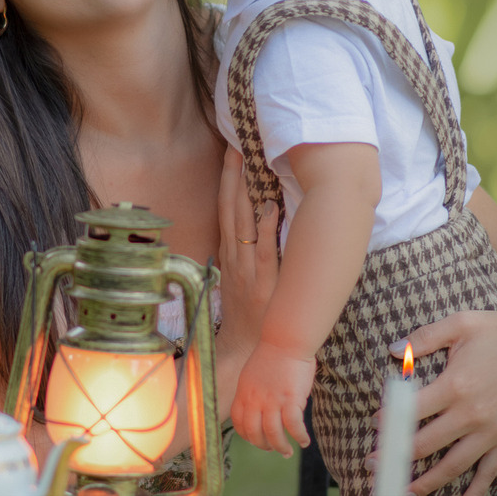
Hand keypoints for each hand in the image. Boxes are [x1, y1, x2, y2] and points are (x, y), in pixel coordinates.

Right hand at [215, 146, 278, 362]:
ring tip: (248, 164)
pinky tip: (271, 207)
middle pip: (230, 210)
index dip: (227, 181)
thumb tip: (254, 222)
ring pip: (242, 225)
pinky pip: (265, 252)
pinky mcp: (265, 285)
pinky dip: (267, 229)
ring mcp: (248, 270)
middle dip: (232, 177)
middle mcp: (235, 257)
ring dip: (244, 193)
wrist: (244, 350)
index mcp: (230, 253)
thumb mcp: (239, 278)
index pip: (225, 209)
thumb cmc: (246, 313)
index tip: (231, 153)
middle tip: (236, 146)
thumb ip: (244, 251)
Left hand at [230, 339, 313, 457]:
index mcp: (244, 392)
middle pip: (254, 433)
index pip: (239, 422)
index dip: (247, 435)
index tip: (256, 440)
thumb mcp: (252, 373)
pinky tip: (304, 441)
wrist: (285, 340)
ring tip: (287, 452)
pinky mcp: (290, 400)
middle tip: (272, 449)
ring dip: (281, 447)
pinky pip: (294, 426)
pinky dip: (299, 436)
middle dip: (263, 445)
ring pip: (273, 434)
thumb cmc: (273, 354)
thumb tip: (263, 410)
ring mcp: (272, 401)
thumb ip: (254, 392)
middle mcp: (255, 400)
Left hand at [382, 308, 496, 495]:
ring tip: (404, 489)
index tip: (373, 424)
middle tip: (373, 463)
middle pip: (425, 444)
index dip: (388, 419)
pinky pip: (489, 471)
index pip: (410, 410)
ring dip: (427, 481)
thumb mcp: (461, 323)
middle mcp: (472, 414)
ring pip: (453, 465)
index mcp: (455, 385)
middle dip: (395, 455)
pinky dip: (474, 489)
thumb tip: (391, 349)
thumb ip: (424, 337)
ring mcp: (493, 431)